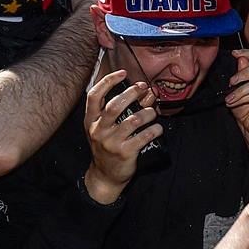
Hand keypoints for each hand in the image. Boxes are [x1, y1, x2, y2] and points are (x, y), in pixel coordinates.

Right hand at [83, 70, 161, 204]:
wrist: (105, 176)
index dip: (107, 81)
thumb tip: (147, 92)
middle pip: (114, 106)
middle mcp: (98, 130)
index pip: (93, 96)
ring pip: (133, 120)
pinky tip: (157, 128)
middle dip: (131, 93)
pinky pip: (145, 136)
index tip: (123, 72)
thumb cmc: (109, 146)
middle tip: (143, 87)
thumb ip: (124, 110)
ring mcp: (111, 142)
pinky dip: (155, 129)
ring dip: (148, 113)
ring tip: (153, 113)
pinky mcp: (124, 153)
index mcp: (91, 121)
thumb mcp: (108, 128)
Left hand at [226, 49, 248, 169]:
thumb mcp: (239, 88)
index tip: (235, 53)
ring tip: (230, 98)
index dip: (248, 53)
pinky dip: (243, 97)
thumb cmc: (247, 111)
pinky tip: (235, 103)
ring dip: (240, 89)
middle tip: (231, 82)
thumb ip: (241, 74)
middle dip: (243, 73)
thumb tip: (241, 58)